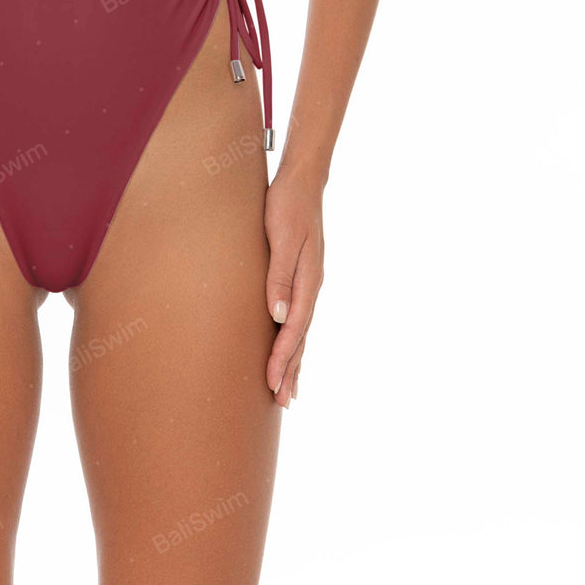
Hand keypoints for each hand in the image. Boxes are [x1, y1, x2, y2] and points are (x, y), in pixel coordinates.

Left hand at [263, 170, 324, 407]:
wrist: (301, 182)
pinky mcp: (300, 277)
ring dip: (294, 360)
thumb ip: (279, 276)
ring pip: (301, 330)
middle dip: (291, 370)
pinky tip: (289, 348)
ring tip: (288, 390)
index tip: (273, 383)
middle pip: (301, 337)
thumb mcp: (281, 238)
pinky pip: (298, 316)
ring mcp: (308, 283)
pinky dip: (294, 339)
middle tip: (282, 402)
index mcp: (308, 281)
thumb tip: (278, 316)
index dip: (284, 358)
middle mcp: (311, 286)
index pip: (295, 329)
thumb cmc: (287, 207)